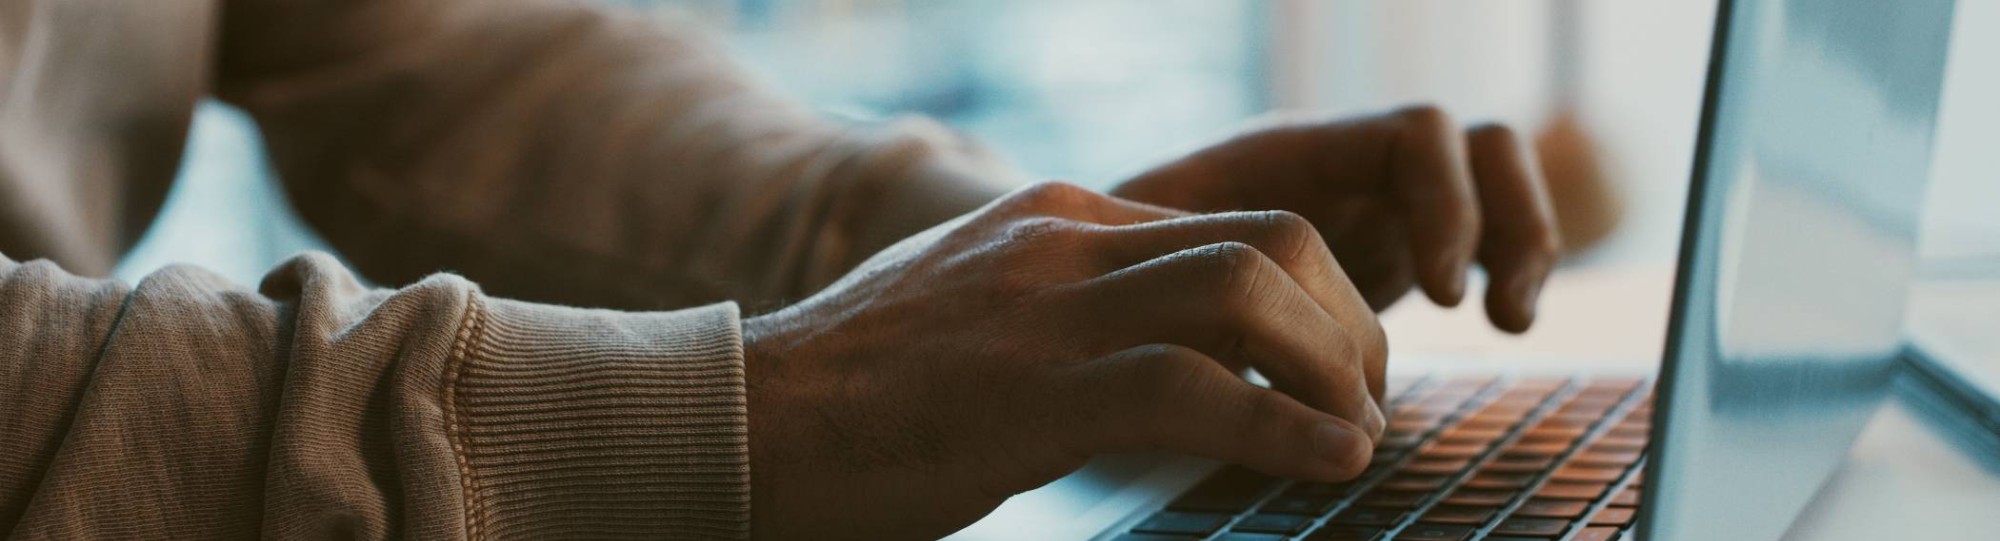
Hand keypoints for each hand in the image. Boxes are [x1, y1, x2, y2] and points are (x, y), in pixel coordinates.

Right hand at [743, 183, 1387, 539]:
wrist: (741, 419)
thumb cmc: (859, 393)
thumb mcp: (980, 316)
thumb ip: (1070, 312)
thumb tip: (1165, 361)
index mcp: (1057, 218)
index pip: (1238, 223)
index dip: (1319, 295)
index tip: (1340, 369)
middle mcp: (1064, 243)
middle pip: (1271, 239)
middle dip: (1348, 322)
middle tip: (1365, 401)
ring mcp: (1045, 310)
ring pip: (1249, 293)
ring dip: (1334, 368)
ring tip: (1357, 435)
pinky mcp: (1029, 393)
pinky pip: (1194, 389)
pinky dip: (1283, 426)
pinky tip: (1326, 462)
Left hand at [1113, 105, 1560, 332]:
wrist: (1103, 275)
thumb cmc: (1113, 265)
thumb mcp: (1146, 262)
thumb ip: (1193, 269)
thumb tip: (1218, 308)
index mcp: (1294, 153)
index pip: (1413, 135)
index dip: (1445, 205)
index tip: (1441, 294)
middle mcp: (1348, 164)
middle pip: (1476, 145)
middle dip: (1506, 220)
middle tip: (1482, 312)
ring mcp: (1376, 201)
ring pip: (1492, 180)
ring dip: (1523, 241)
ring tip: (1508, 320)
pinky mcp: (1391, 248)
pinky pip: (1482, 232)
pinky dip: (1506, 267)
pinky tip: (1497, 324)